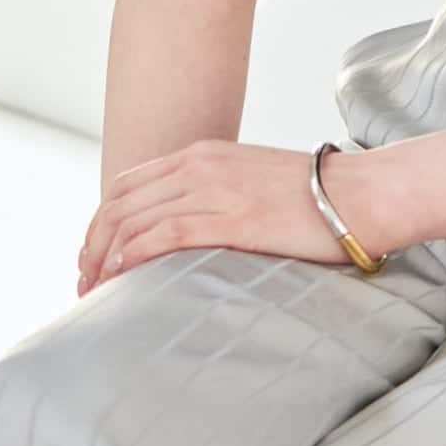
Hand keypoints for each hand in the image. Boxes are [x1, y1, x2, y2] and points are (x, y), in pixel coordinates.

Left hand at [76, 140, 352, 294]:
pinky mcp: (230, 219)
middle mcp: (199, 164)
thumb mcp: (253, 181)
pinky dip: (130, 258)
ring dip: (102, 259)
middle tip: (84, 282)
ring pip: (132, 221)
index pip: (127, 184)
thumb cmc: (317, 198)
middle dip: (91, 244)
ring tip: (95, 291)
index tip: (94, 257)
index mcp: (203, 154)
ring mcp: (213, 189)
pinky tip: (119, 279)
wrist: (361, 194)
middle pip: (118, 203)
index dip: (100, 222)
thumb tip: (195, 228)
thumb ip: (218, 194)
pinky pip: (161, 236)